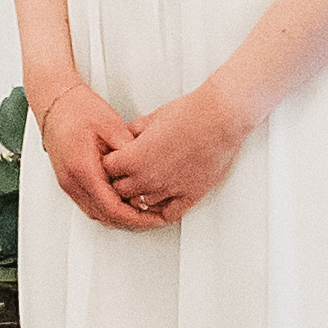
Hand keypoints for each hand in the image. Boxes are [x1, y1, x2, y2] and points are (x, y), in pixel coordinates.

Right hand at [35, 79, 161, 229]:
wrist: (55, 101)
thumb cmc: (76, 108)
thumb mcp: (110, 124)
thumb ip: (128, 149)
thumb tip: (145, 168)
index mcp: (82, 168)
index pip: (112, 207)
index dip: (136, 218)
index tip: (154, 218)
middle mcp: (71, 180)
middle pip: (104, 216)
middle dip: (131, 222)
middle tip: (154, 219)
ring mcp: (68, 182)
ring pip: (96, 213)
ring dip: (119, 217)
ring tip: (143, 213)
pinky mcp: (69, 180)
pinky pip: (90, 204)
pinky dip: (108, 208)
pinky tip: (123, 202)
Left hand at [100, 79, 251, 222]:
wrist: (221, 118)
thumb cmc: (189, 113)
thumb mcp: (151, 118)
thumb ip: (133, 132)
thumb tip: (125, 138)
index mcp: (134, 158)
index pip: (107, 170)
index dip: (110, 163)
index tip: (116, 158)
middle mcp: (148, 178)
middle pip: (120, 191)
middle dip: (121, 181)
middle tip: (128, 172)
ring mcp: (169, 190)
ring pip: (141, 205)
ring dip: (140, 196)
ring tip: (146, 183)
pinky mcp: (190, 195)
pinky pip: (169, 214)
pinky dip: (163, 209)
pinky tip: (163, 199)